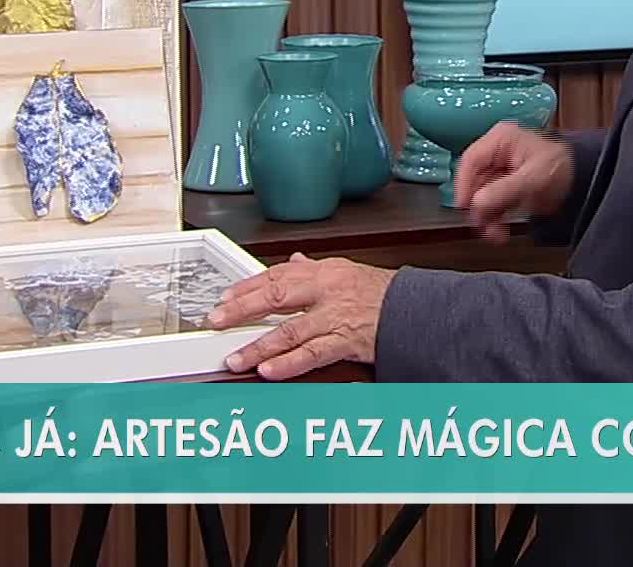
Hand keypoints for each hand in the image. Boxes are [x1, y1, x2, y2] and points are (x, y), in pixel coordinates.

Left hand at [207, 253, 393, 379]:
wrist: (415, 310)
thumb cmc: (382, 294)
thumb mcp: (346, 272)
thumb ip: (315, 269)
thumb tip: (292, 261)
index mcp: (324, 272)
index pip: (277, 275)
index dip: (247, 286)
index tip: (225, 298)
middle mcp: (327, 291)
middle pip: (276, 296)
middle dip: (242, 310)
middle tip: (217, 321)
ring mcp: (336, 317)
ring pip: (290, 331)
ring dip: (259, 346)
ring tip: (236, 358)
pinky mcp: (346, 342)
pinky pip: (313, 354)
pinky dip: (289, 364)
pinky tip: (269, 370)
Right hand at [456, 121, 574, 241]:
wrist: (584, 179)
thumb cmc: (564, 166)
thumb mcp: (533, 178)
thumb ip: (503, 191)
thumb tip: (477, 203)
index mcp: (501, 140)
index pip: (471, 161)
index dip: (464, 184)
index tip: (465, 206)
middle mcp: (498, 152)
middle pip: (474, 181)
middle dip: (478, 206)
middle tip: (482, 224)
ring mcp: (501, 170)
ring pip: (481, 195)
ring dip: (485, 216)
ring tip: (495, 233)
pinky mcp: (507, 186)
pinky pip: (492, 203)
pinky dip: (494, 218)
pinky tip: (499, 231)